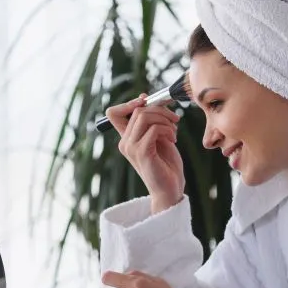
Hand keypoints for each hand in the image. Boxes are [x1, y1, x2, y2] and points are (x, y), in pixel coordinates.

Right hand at [105, 95, 183, 212]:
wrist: (170, 189)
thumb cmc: (166, 164)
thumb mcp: (158, 137)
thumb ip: (151, 120)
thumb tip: (144, 98)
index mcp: (126, 138)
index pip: (113, 113)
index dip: (130, 103)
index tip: (148, 104)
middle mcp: (125, 142)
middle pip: (137, 110)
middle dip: (160, 109)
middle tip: (174, 119)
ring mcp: (131, 148)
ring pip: (144, 116)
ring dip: (165, 119)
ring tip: (174, 131)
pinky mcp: (142, 153)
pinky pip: (154, 129)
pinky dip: (168, 130)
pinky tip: (173, 139)